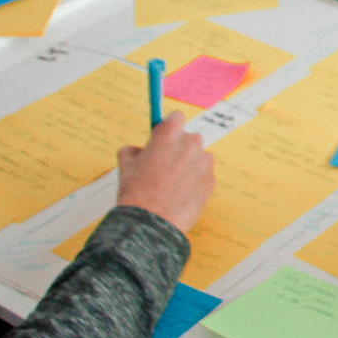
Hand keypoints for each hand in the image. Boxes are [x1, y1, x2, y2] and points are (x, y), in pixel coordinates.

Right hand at [116, 111, 213, 231]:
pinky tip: (179, 194)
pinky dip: (194, 181)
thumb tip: (138, 150)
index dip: (168, 127)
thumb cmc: (137, 192)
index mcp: (169, 134)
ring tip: (170, 184)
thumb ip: (133, 150)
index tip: (163, 136)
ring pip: (197, 157)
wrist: (153, 220)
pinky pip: (202, 175)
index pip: (176, 117)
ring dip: (188, 165)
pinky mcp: (211, 179)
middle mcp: (191, 143)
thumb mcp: (125, 165)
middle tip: (162, 166)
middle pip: (187, 139)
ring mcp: (204, 161)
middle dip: (177, 148)